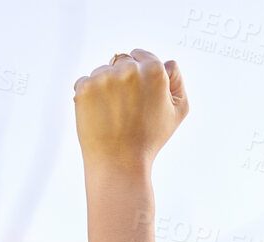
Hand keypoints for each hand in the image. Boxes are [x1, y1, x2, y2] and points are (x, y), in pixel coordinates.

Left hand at [73, 49, 188, 173]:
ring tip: (113, 116)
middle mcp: (129, 69)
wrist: (119, 164)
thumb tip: (166, 63)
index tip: (139, 97)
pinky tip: (99, 116)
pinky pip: (86, 82)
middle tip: (127, 110)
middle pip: (122, 62)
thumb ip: (176, 80)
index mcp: (154, 70)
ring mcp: (105, 76)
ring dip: (105, 88)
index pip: (141, 55)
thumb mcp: (178, 111)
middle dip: (123, 81)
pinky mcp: (85, 86)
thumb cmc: (149, 140)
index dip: (141, 76)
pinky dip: (90, 97)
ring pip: (103, 72)